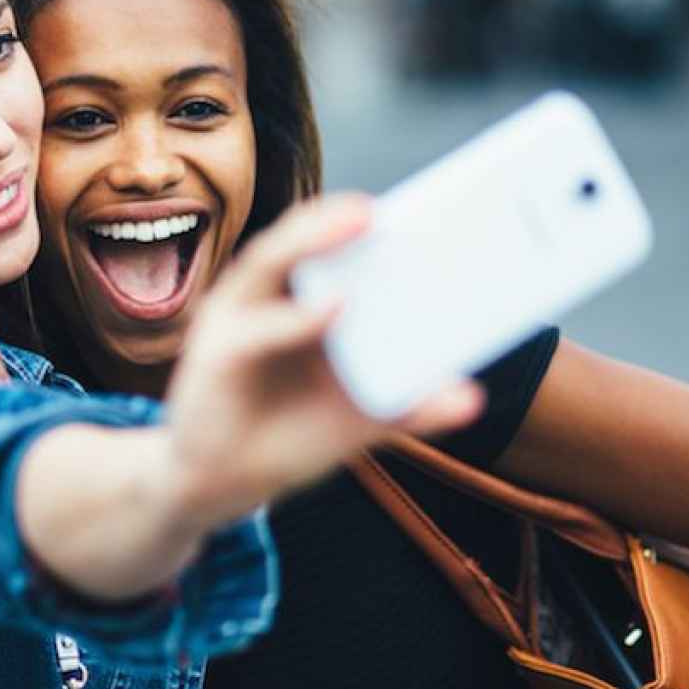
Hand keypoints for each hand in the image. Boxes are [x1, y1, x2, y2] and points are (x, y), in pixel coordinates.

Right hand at [160, 194, 484, 529]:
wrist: (219, 485)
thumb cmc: (286, 436)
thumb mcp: (358, 418)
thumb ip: (407, 403)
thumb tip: (470, 396)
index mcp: (297, 299)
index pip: (331, 245)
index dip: (368, 221)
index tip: (421, 204)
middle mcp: (263, 297)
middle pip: (299, 239)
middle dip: (340, 215)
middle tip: (389, 203)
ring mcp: (235, 320)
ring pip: (270, 262)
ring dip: (314, 237)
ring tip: (364, 220)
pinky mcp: (217, 355)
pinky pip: (258, 330)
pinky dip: (297, 318)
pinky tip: (336, 310)